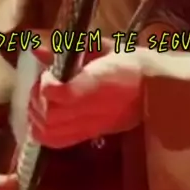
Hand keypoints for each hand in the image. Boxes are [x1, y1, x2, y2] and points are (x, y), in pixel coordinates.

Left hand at [27, 40, 143, 148]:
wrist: (153, 90)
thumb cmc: (126, 63)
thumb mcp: (100, 48)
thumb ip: (67, 48)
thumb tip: (36, 49)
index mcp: (99, 79)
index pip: (66, 93)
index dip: (48, 86)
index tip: (49, 73)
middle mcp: (94, 105)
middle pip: (50, 114)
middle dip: (38, 98)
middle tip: (43, 84)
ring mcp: (91, 124)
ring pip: (49, 130)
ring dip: (38, 114)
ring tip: (43, 101)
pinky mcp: (90, 134)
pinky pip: (57, 141)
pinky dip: (42, 132)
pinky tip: (44, 118)